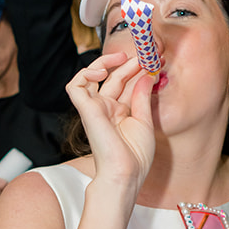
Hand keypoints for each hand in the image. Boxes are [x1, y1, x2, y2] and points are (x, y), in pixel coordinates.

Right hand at [66, 52, 154, 193]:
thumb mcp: (144, 121)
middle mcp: (106, 108)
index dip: (136, 69)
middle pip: (113, 77)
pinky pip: (75, 85)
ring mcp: (95, 108)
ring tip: (121, 57)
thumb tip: (147, 75)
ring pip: (90, 76)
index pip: (125, 83)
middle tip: (143, 54)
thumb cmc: (135, 156)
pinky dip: (85, 74)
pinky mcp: (85, 110)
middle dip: (128, 63)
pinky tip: (102, 73)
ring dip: (103, 63)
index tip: (153, 59)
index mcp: (120, 112)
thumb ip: (142, 96)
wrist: (125, 173)